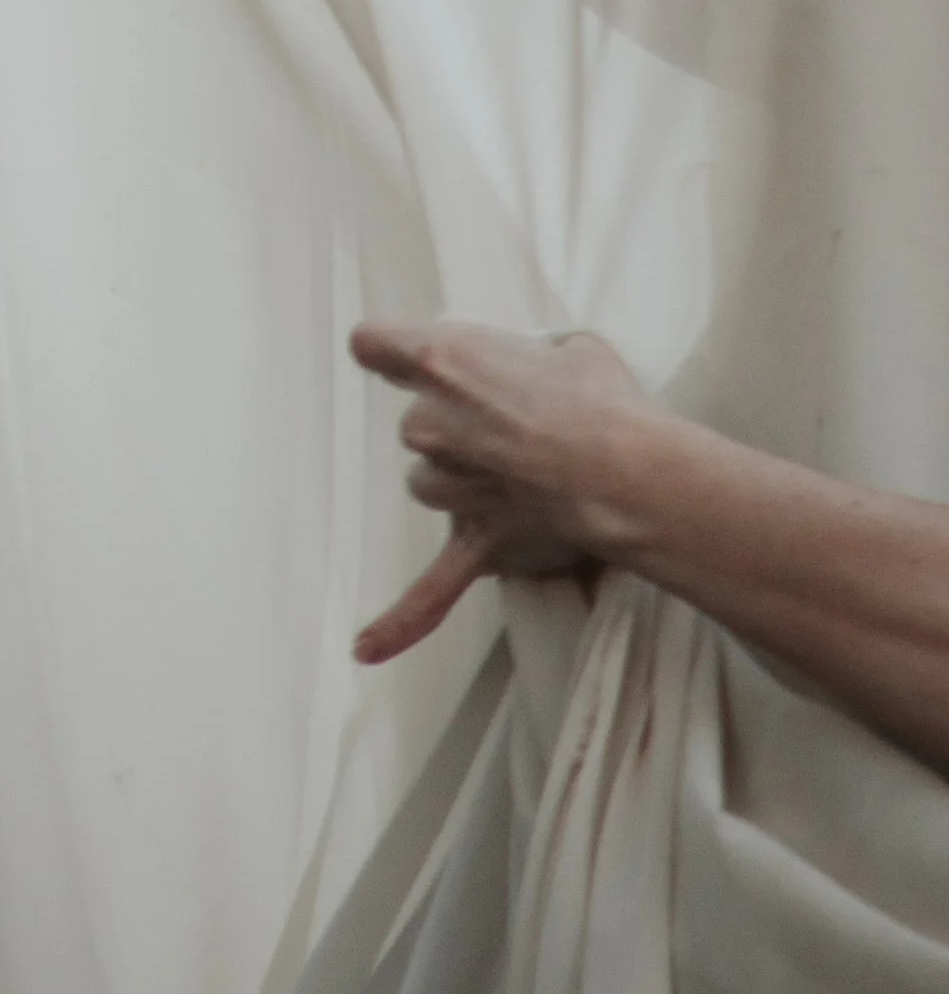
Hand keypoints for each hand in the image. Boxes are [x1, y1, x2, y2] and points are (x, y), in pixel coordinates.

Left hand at [348, 318, 654, 663]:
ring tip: (524, 476)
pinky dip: (401, 622)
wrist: (628, 468)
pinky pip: (430, 592)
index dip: (390, 350)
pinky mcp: (475, 544)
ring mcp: (450, 489)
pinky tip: (365, 648)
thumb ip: (533, 358)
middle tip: (521, 426)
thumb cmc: (602, 399)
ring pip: (429, 485)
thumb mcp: (569, 348)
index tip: (401, 356)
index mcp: (443, 361)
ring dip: (463, 481)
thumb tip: (542, 373)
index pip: (375, 345)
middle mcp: (430, 425)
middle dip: (461, 426)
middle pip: (418, 424)